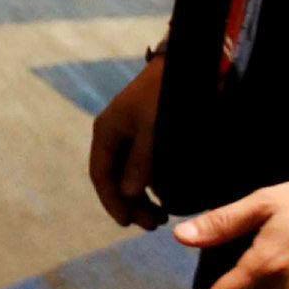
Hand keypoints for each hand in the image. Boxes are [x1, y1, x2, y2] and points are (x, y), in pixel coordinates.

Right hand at [87, 53, 167, 228]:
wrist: (187, 64)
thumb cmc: (166, 95)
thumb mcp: (153, 130)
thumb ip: (141, 162)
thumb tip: (130, 193)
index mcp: (107, 132)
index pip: (101, 175)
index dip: (112, 202)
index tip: (127, 224)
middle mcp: (115, 134)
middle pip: (114, 178)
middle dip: (130, 204)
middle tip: (153, 224)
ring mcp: (131, 133)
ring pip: (130, 174)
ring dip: (143, 196)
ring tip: (162, 215)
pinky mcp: (149, 132)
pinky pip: (144, 165)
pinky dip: (153, 183)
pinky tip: (167, 194)